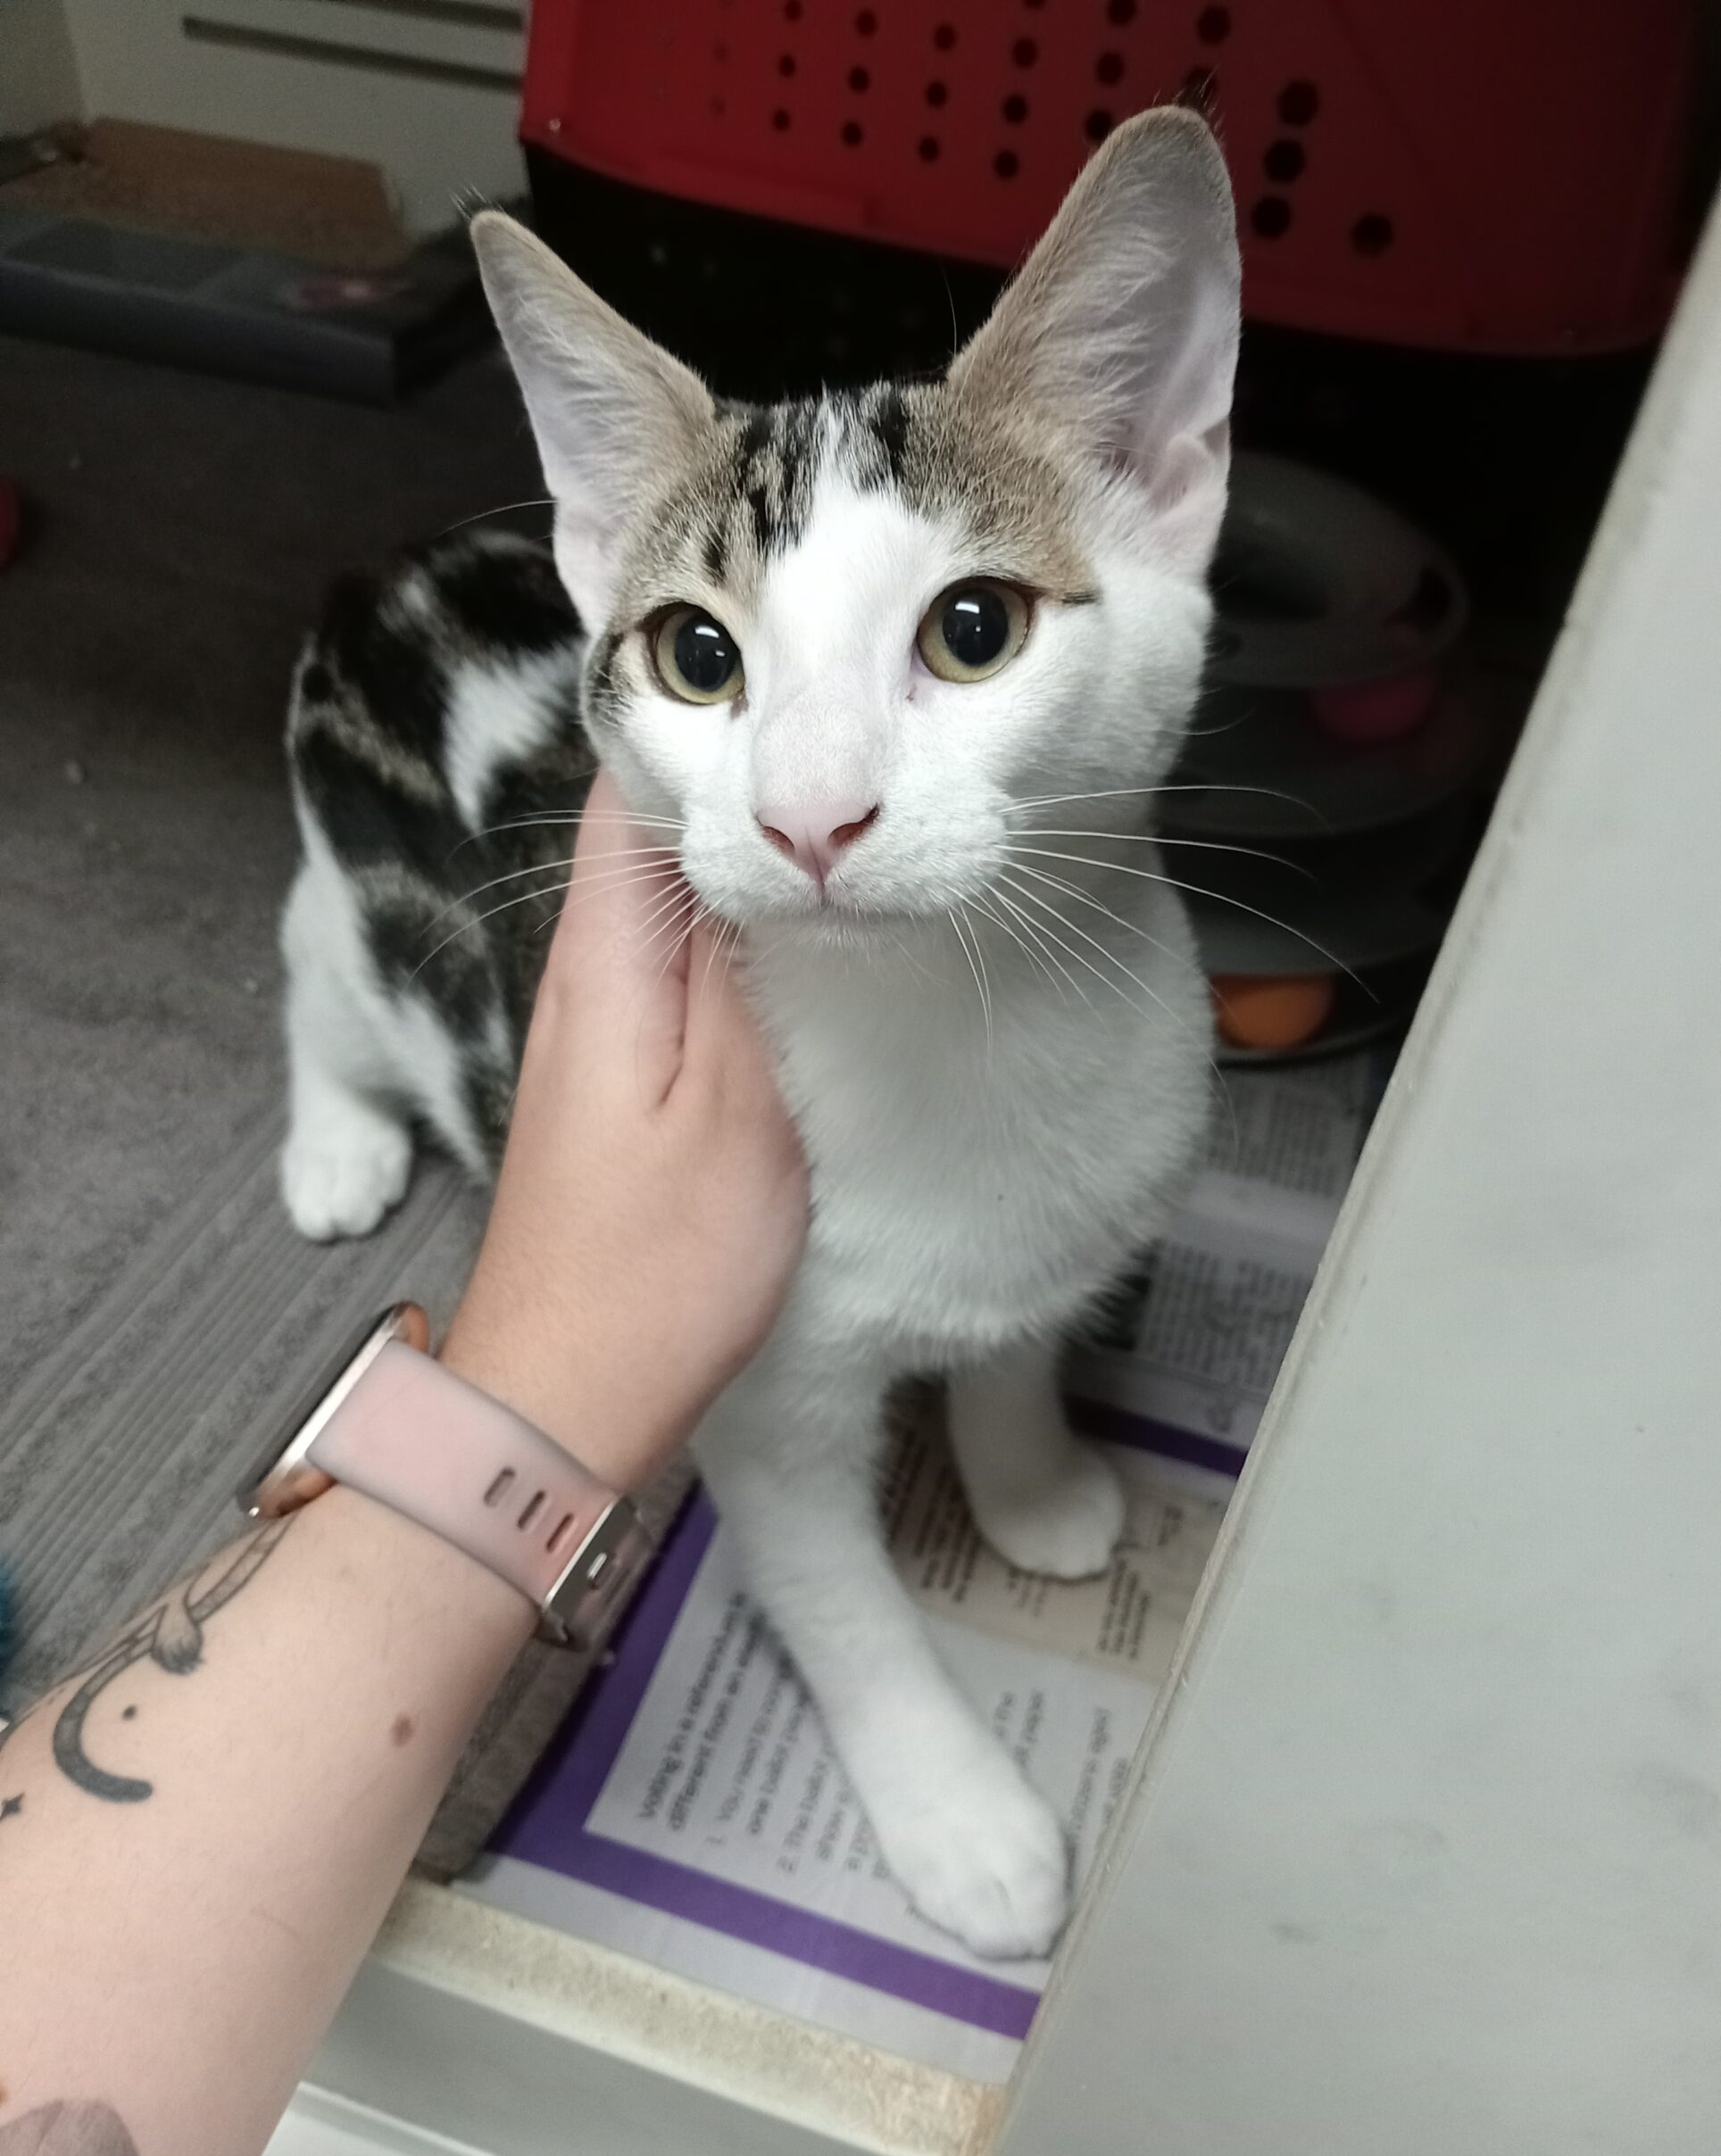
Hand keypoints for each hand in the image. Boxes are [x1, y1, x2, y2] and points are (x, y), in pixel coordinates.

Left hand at [442, 773, 807, 1486]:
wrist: (563, 1399)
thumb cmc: (660, 1273)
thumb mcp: (739, 1113)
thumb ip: (747, 970)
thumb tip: (759, 846)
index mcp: (605, 961)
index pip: (629, 785)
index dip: (700, 717)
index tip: (792, 678)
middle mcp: (583, 975)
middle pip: (644, 828)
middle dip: (732, 777)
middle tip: (840, 734)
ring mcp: (594, 1026)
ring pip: (662, 895)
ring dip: (737, 853)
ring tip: (833, 815)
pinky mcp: (616, 1078)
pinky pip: (669, 961)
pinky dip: (729, 928)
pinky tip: (794, 938)